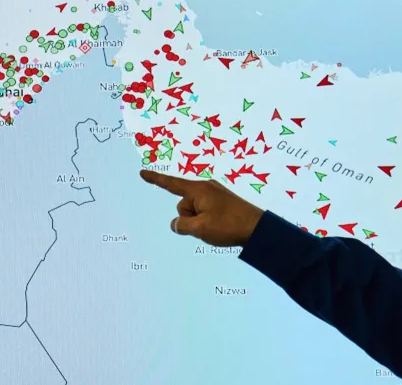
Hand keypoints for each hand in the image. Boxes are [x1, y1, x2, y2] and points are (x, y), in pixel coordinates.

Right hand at [140, 169, 264, 246]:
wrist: (259, 229)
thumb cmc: (228, 225)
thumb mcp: (200, 228)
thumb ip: (181, 225)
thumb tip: (176, 224)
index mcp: (198, 189)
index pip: (170, 184)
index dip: (155, 179)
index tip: (142, 173)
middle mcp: (205, 188)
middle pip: (183, 204)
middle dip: (189, 218)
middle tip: (208, 226)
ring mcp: (215, 195)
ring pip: (194, 211)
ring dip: (199, 222)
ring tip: (218, 228)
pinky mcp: (222, 203)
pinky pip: (204, 212)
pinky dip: (206, 221)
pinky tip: (220, 227)